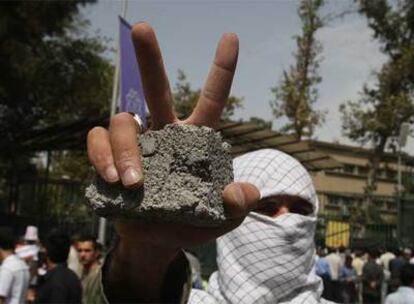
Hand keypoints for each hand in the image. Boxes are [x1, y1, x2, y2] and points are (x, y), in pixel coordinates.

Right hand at [87, 22, 259, 248]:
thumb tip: (242, 191)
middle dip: (149, 58)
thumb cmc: (190, 223)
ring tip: (133, 183)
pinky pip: (97, 141)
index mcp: (195, 139)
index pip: (211, 99)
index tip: (230, 37)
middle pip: (155, 88)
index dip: (221, 70)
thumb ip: (235, 207)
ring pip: (123, 121)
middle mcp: (163, 133)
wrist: (155, 240)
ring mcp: (134, 143)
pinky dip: (103, 157)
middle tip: (142, 28)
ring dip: (126, 150)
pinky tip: (113, 180)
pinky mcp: (107, 156)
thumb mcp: (220, 219)